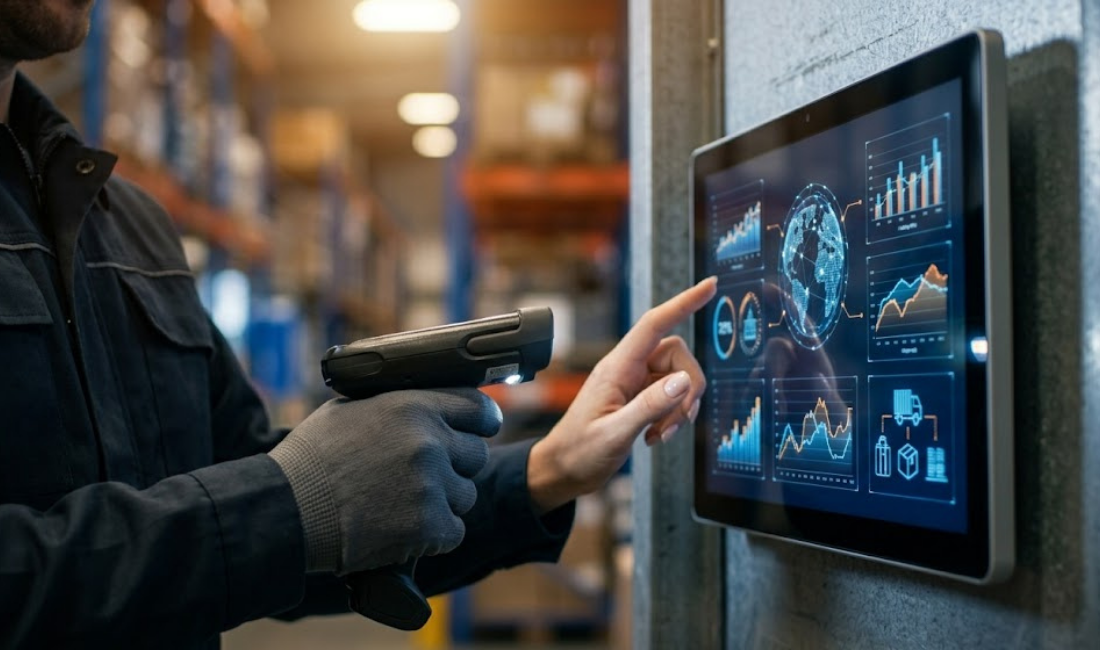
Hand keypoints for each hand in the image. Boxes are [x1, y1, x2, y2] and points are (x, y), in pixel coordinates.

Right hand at [269, 388, 500, 574]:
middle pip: (476, 455)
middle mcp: (429, 442)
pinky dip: (434, 534)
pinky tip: (404, 529)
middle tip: (423, 477)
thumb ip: (397, 404)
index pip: (476, 407)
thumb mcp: (352, 409)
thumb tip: (426, 401)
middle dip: (456, 466)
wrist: (287, 511)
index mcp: (413, 406)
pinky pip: (454, 530)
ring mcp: (431, 485)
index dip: (483, 420)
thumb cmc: (311, 459)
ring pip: (465, 495)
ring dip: (443, 502)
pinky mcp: (428, 526)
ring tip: (402, 504)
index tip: (484, 427)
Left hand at [527, 277, 716, 512]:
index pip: (654, 324)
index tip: (708, 286)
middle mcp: (627, 369)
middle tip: (675, 422)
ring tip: (660, 435)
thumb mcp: (615, 433)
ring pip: (678, 378)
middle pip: (677, 356)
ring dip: (679, 408)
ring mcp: (634, 384)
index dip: (683, 303)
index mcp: (616, 368)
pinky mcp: (639, 400)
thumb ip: (650, 407)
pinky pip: (671, 396)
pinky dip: (672, 417)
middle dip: (687, 389)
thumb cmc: (579, 453)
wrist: (563, 472)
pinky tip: (655, 437)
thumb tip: (683, 383)